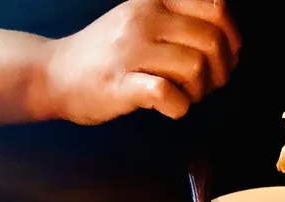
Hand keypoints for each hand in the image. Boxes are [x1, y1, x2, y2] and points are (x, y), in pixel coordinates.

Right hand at [44, 0, 240, 123]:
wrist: (54, 74)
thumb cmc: (103, 55)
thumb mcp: (138, 21)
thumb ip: (176, 23)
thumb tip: (223, 44)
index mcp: (154, 0)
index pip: (213, 6)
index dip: (230, 36)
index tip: (226, 57)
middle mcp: (144, 19)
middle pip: (210, 40)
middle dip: (220, 70)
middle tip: (207, 86)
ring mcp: (131, 51)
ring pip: (194, 66)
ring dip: (200, 91)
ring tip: (187, 97)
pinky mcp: (121, 84)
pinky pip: (167, 93)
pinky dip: (179, 107)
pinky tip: (172, 108)